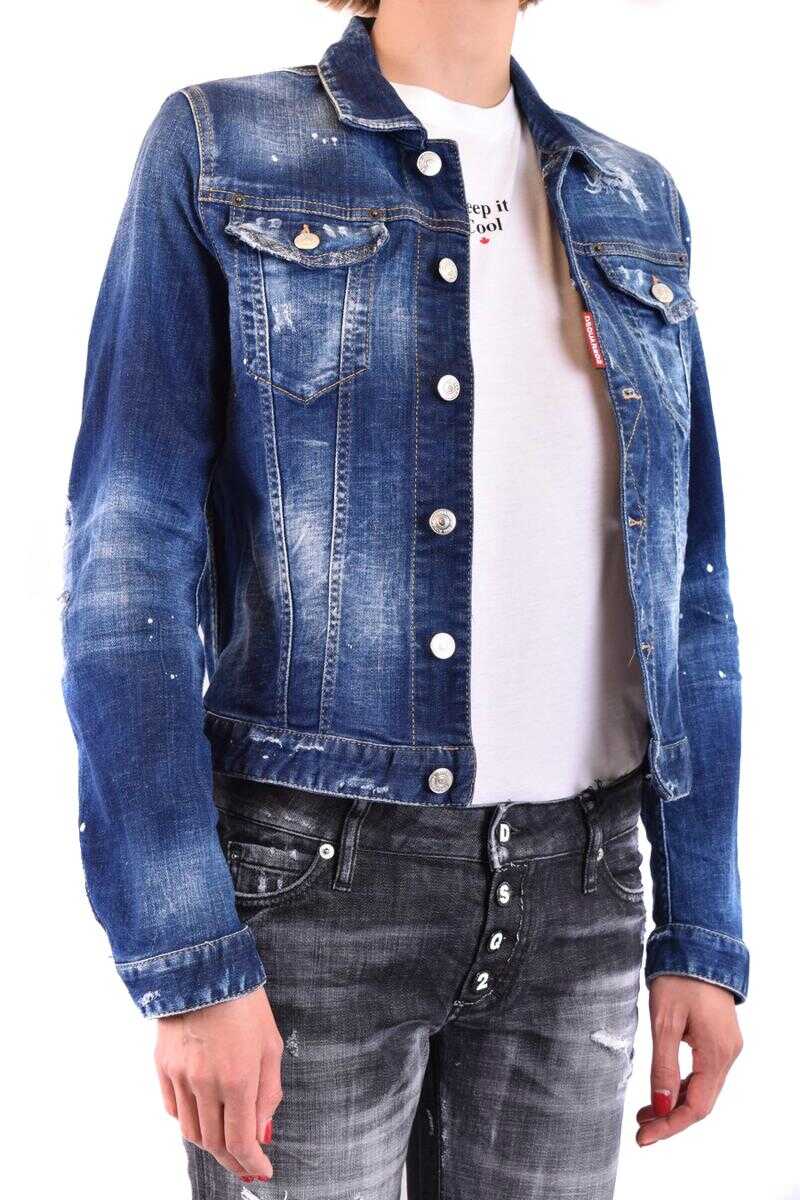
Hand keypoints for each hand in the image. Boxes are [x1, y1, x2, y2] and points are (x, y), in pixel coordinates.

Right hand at [154, 987, 281, 1181]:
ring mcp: (180, 1076)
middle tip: (246, 1162)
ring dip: (211, 1144)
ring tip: (227, 1140)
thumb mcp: (271, 1046)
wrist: (204, 968)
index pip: (241, 1140)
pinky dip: (189, 1121)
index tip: (262, 1171)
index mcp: (238, 1078)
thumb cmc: (245, 1003)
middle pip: (215, 1143)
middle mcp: (206, 1083)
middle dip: (233, 1159)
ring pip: (192, 1132)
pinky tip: (203, 1115)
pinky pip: (174, 1109)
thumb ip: (269, 1093)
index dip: (252, 1163)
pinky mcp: (163, 1067)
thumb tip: (263, 1131)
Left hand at [637, 975, 742, 1145]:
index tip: (643, 1137)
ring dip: (675, 1102)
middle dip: (670, 1118)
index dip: (670, 1126)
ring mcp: (726, 1045)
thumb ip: (663, 1066)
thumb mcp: (664, 1022)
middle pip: (701, 1101)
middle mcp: (728, 1054)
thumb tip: (660, 1106)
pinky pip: (703, 1071)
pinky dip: (682, 1084)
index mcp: (717, 1053)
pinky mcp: (719, 1037)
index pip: (696, 1106)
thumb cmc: (679, 978)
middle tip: (640, 1128)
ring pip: (702, 1088)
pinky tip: (663, 1089)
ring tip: (645, 1112)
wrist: (698, 943)